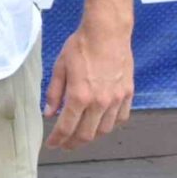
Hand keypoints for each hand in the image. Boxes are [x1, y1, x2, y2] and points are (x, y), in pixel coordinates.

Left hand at [45, 17, 133, 148]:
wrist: (107, 32)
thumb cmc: (81, 46)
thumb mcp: (60, 67)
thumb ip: (54, 93)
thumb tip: (49, 113)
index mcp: (79, 96)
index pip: (66, 128)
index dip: (57, 140)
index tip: (52, 145)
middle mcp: (99, 102)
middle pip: (86, 135)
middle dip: (73, 143)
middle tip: (64, 145)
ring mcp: (116, 99)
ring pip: (104, 130)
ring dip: (92, 136)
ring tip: (81, 134)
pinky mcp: (127, 94)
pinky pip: (121, 118)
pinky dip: (110, 125)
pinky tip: (101, 122)